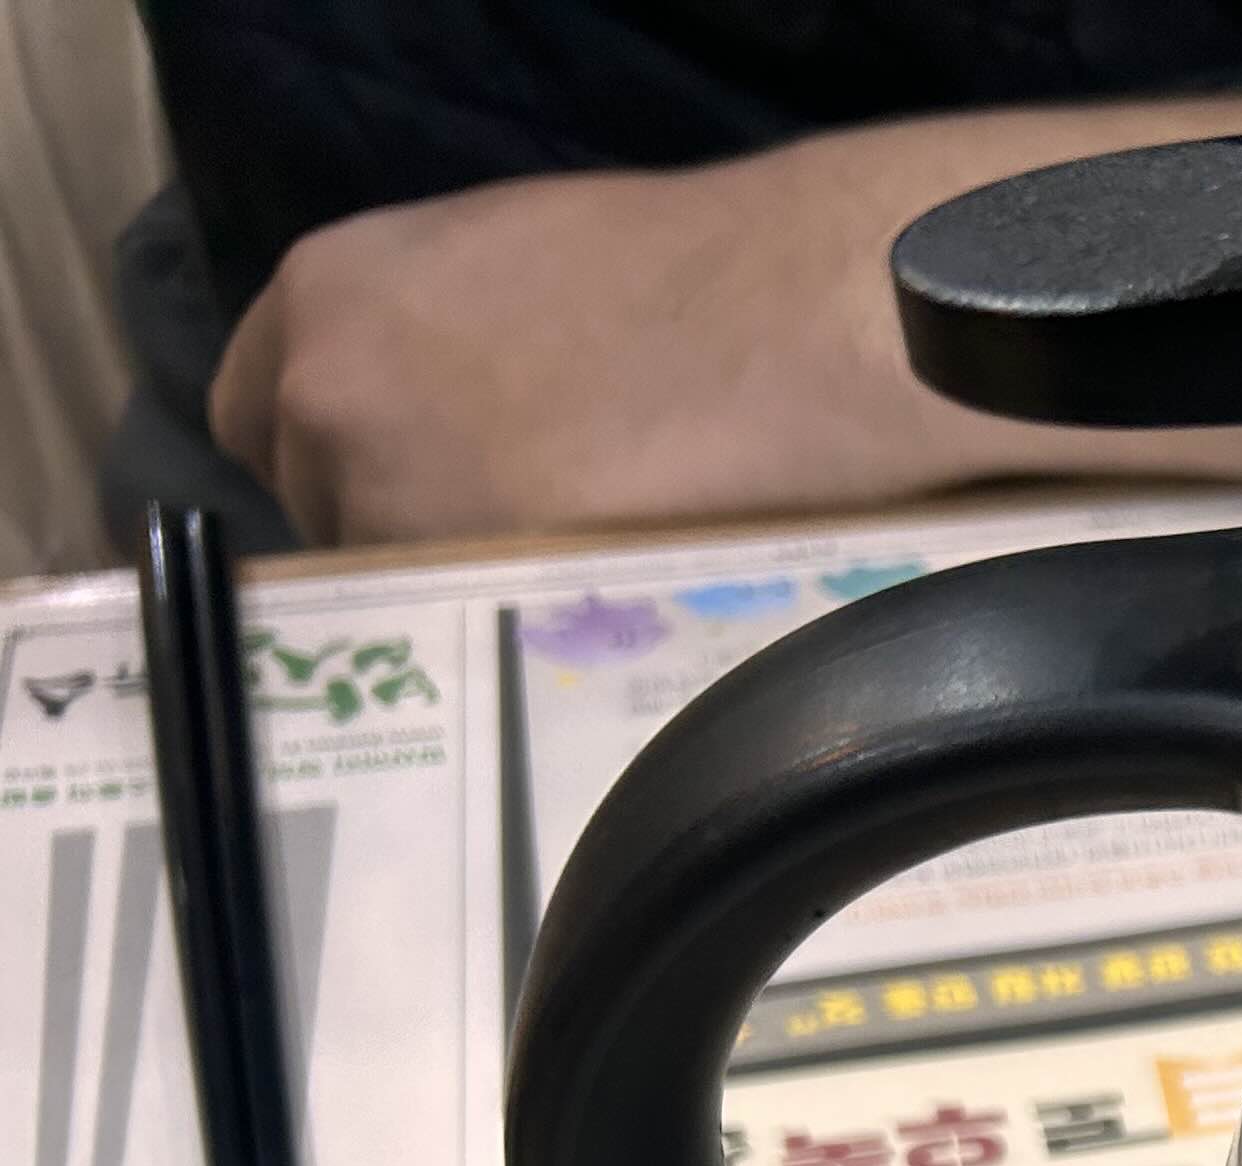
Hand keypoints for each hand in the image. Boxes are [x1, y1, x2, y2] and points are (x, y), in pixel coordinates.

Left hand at [209, 97, 1241, 543]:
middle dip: (400, 527)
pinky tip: (598, 604)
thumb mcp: (510, 256)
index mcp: (328, 292)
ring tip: (581, 572)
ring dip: (465, 591)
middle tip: (516, 533)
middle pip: (321, 509)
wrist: (798, 324)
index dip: (338, 454)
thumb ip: (433, 327)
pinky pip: (467, 644)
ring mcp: (388, 503)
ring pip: (393, 591)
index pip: (255, 413)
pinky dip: (518, 637)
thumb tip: (438, 404)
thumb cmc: (696, 272)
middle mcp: (324, 397)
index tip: (413, 478)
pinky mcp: (474, 592)